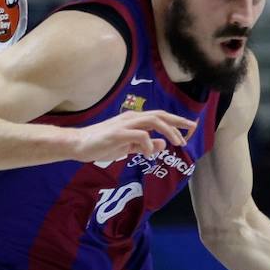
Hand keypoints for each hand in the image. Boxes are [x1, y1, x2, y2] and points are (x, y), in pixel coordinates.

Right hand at [74, 110, 196, 164]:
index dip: (176, 121)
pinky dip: (149, 144)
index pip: (160, 116)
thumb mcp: (127, 147)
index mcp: (134, 120)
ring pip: (153, 121)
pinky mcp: (118, 133)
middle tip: (191, 130)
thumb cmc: (102, 145)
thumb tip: (162, 144)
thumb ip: (144, 146)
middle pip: (160, 115)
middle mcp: (132, 118)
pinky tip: (148, 154)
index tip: (190, 127)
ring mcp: (125, 124)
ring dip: (168, 131)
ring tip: (176, 143)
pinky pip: (140, 136)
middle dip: (178, 122)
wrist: (78, 144)